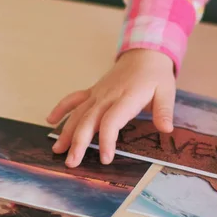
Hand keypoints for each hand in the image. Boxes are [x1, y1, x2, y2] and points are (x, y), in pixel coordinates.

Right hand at [47, 49, 175, 166]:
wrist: (144, 53)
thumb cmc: (156, 75)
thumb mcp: (167, 91)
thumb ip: (164, 111)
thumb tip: (166, 129)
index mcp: (126, 98)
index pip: (112, 121)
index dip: (106, 140)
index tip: (105, 159)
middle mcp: (107, 96)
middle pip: (88, 120)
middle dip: (78, 143)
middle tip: (72, 163)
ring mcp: (98, 93)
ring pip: (78, 113)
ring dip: (66, 132)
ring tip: (57, 151)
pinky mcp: (93, 92)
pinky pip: (73, 99)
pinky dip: (61, 109)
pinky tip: (50, 121)